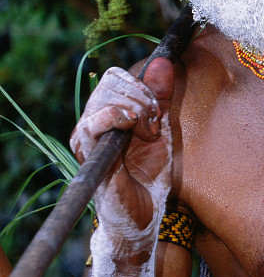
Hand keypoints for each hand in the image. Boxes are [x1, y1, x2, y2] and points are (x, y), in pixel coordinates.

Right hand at [70, 58, 174, 255]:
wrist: (144, 216)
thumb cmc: (149, 175)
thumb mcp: (160, 127)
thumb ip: (160, 95)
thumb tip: (163, 60)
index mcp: (106, 114)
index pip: (115, 76)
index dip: (140, 83)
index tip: (158, 108)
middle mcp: (92, 123)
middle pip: (111, 81)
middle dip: (142, 95)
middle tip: (155, 122)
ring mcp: (87, 138)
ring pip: (105, 96)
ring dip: (137, 108)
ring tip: (148, 133)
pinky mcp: (88, 156)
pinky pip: (95, 122)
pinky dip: (119, 117)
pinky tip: (135, 130)